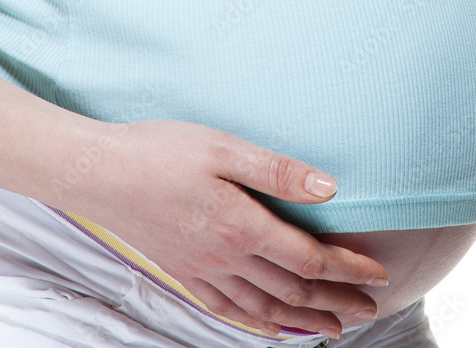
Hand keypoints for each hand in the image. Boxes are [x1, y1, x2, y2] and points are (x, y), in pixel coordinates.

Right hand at [70, 119, 388, 338]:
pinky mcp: (181, 272)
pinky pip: (226, 309)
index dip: (349, 269)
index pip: (310, 258)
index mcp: (242, 226)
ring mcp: (202, 270)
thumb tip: (329, 189)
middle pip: (294, 290)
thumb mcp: (222, 148)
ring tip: (335, 328)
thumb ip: (277, 171)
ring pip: (265, 308)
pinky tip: (272, 327)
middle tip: (370, 309)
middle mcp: (226, 258)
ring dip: (305, 319)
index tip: (378, 275)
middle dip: (337, 301)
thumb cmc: (158, 152)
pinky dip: (256, 324)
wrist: (96, 173)